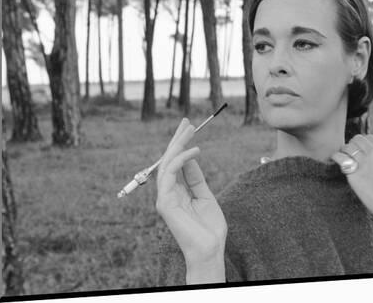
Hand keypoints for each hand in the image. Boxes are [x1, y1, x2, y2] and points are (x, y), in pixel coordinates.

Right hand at [155, 118, 227, 268]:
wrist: (209, 249)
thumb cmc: (209, 227)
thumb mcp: (205, 196)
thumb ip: (195, 178)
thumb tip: (190, 158)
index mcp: (175, 192)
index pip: (174, 164)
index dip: (180, 146)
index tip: (189, 129)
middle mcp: (167, 193)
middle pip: (168, 160)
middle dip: (177, 139)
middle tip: (187, 122)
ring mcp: (164, 198)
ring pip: (167, 164)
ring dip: (178, 144)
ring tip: (191, 130)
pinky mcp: (165, 203)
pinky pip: (170, 175)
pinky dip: (181, 160)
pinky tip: (194, 151)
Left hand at [331, 134, 372, 232]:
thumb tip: (359, 150)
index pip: (367, 137)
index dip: (360, 145)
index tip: (359, 154)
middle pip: (356, 140)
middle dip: (351, 147)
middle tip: (351, 159)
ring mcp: (365, 162)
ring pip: (347, 147)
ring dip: (344, 153)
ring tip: (346, 163)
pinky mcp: (355, 173)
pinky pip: (340, 158)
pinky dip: (337, 159)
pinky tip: (339, 166)